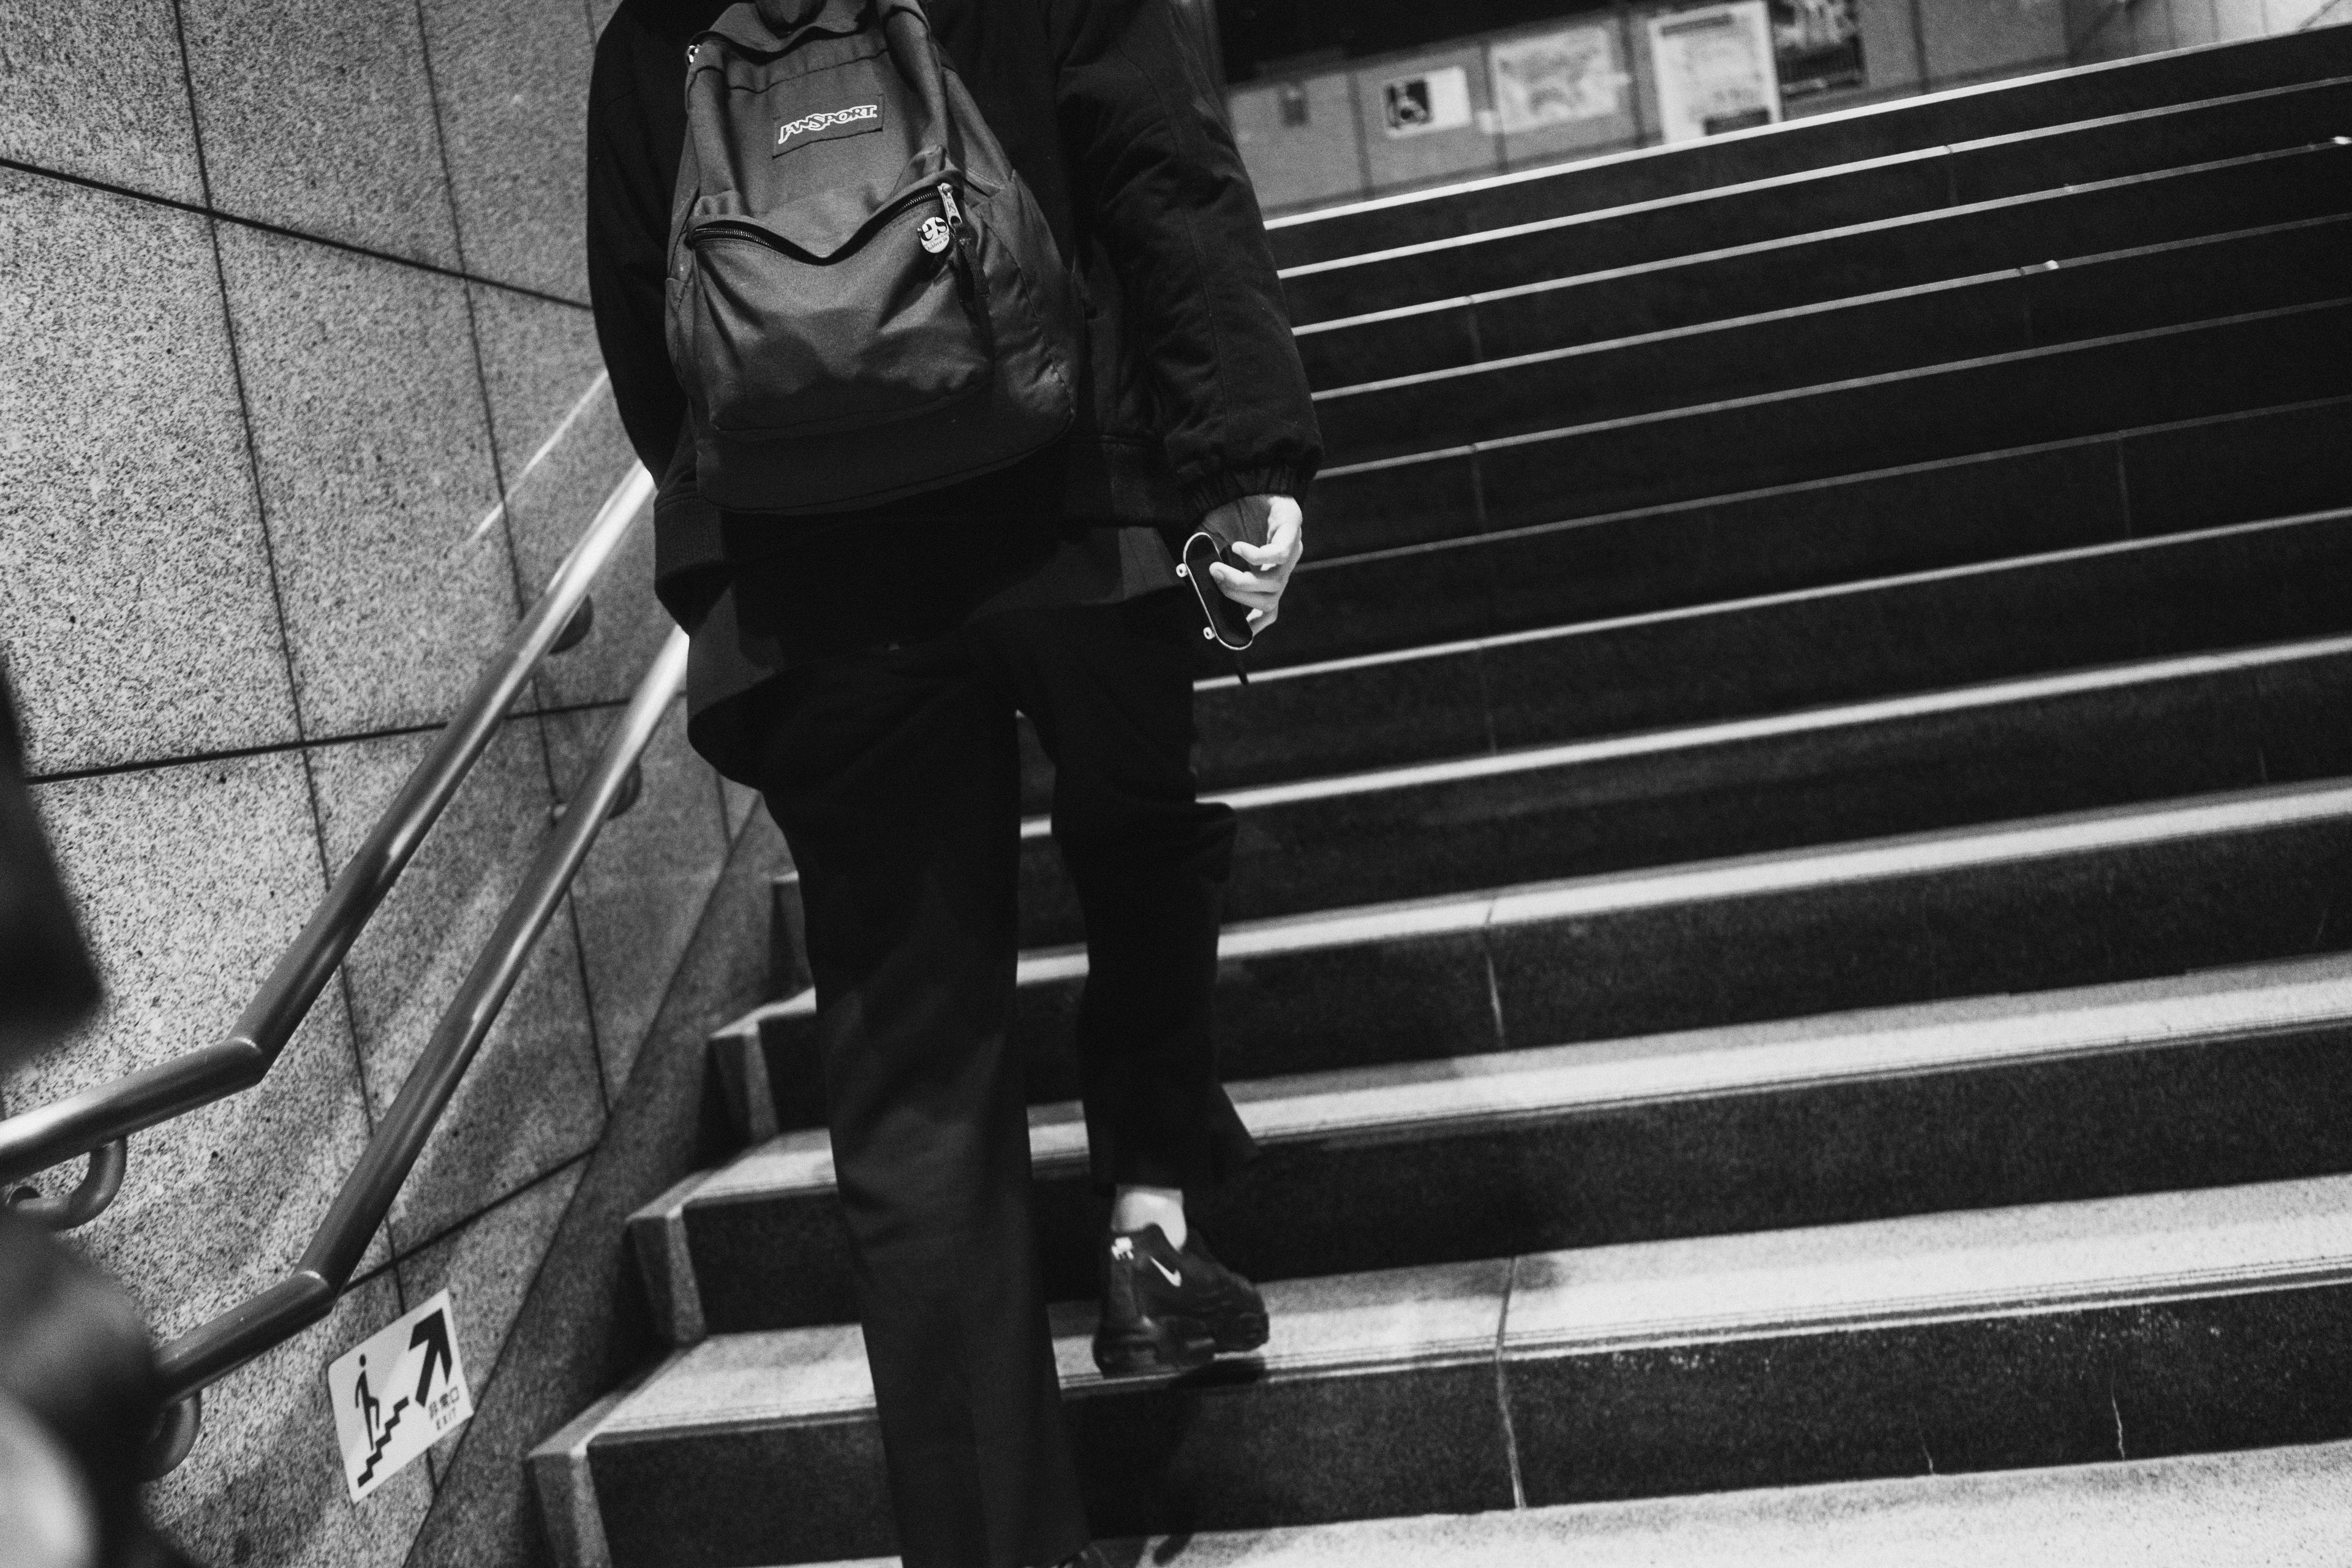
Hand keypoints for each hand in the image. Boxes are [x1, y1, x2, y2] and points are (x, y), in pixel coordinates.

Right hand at [1202, 494, 1303, 634]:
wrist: (1244, 477)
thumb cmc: (1229, 512)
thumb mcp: (1212, 543)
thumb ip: (1207, 563)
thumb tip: (1195, 583)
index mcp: (1267, 574)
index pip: (1268, 610)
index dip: (1255, 625)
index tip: (1235, 631)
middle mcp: (1282, 567)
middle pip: (1268, 601)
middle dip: (1237, 596)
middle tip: (1214, 578)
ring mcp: (1290, 551)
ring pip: (1273, 585)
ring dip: (1242, 580)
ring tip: (1218, 566)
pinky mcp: (1292, 530)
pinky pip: (1278, 555)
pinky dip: (1257, 556)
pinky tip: (1239, 547)